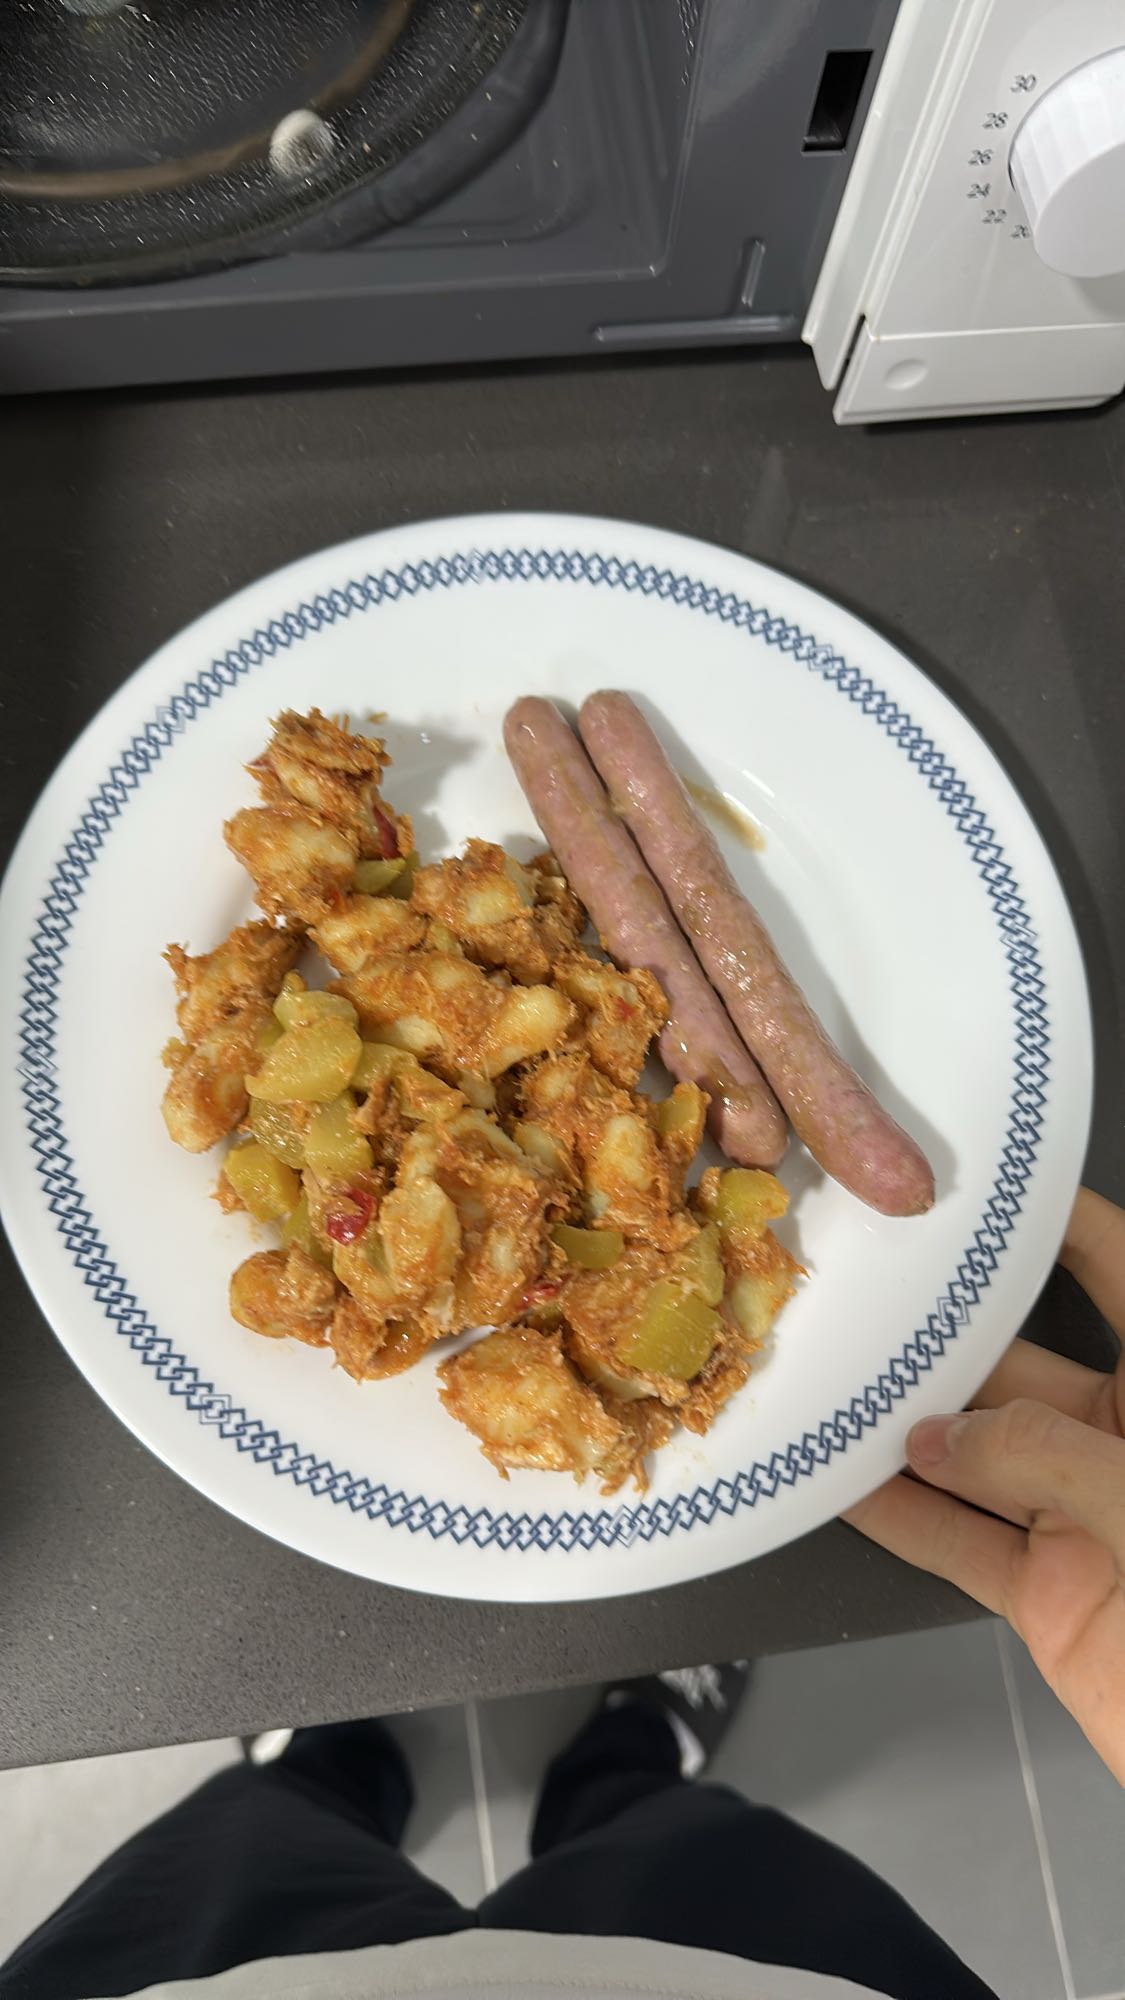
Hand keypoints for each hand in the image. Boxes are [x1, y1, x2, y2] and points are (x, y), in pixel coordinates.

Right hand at [846, 1188, 1124, 1784]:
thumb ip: (1044, 1457)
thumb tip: (938, 1437)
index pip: (1122, 1274)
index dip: (1060, 1223)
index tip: (982, 1185)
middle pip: (1024, 1363)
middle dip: (947, 1333)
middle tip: (865, 1292)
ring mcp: (1087, 1519)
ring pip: (976, 1454)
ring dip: (902, 1426)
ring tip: (827, 1378)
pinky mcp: (1051, 1596)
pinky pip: (958, 1542)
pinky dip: (896, 1518)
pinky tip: (837, 1485)